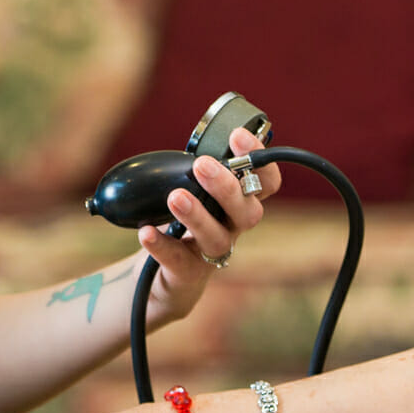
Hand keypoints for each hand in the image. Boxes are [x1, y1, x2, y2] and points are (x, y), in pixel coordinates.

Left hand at [142, 127, 280, 321]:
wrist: (163, 276)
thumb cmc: (182, 223)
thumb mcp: (194, 191)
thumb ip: (199, 171)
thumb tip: (194, 138)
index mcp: (239, 204)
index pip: (266, 184)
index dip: (261, 162)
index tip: (237, 136)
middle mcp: (233, 229)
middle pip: (248, 212)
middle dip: (227, 187)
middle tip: (202, 164)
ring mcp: (211, 254)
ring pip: (216, 238)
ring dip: (198, 215)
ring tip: (175, 197)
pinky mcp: (187, 273)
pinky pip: (178, 261)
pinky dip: (162, 245)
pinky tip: (146, 232)